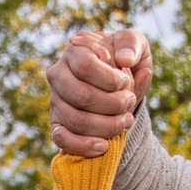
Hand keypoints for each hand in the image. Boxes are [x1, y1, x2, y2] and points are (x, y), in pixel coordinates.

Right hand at [48, 27, 150, 157]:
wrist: (121, 84)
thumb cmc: (126, 60)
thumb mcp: (135, 44)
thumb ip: (131, 44)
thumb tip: (125, 59)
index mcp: (76, 51)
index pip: (84, 66)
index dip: (109, 79)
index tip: (125, 82)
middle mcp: (59, 74)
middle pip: (81, 96)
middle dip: (113, 104)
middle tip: (130, 102)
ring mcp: (56, 100)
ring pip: (76, 120)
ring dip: (107, 125)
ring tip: (126, 120)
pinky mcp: (57, 122)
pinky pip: (61, 139)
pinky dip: (84, 145)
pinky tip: (104, 145)